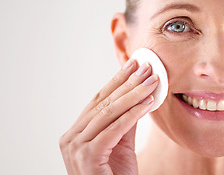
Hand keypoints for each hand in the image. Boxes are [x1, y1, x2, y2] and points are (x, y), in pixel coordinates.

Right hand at [59, 58, 158, 174]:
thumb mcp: (120, 145)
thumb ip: (125, 121)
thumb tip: (137, 97)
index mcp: (76, 132)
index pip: (99, 100)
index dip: (116, 81)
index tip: (131, 65)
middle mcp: (71, 136)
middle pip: (104, 102)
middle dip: (126, 82)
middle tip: (144, 67)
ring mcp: (76, 146)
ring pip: (109, 112)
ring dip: (134, 94)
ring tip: (151, 81)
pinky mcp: (87, 157)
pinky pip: (115, 129)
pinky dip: (133, 114)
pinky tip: (148, 102)